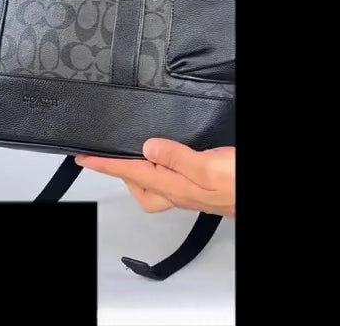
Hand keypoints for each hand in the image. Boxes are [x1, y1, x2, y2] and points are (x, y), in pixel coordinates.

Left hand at [75, 139, 234, 217]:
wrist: (256, 190)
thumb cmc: (237, 183)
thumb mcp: (207, 167)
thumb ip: (176, 157)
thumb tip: (146, 147)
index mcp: (175, 186)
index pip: (131, 172)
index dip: (105, 165)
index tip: (83, 158)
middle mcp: (179, 192)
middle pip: (139, 186)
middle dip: (120, 172)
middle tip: (105, 156)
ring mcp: (191, 191)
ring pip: (155, 185)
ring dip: (140, 172)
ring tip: (132, 155)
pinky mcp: (202, 187)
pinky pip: (172, 180)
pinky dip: (162, 169)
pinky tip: (169, 160)